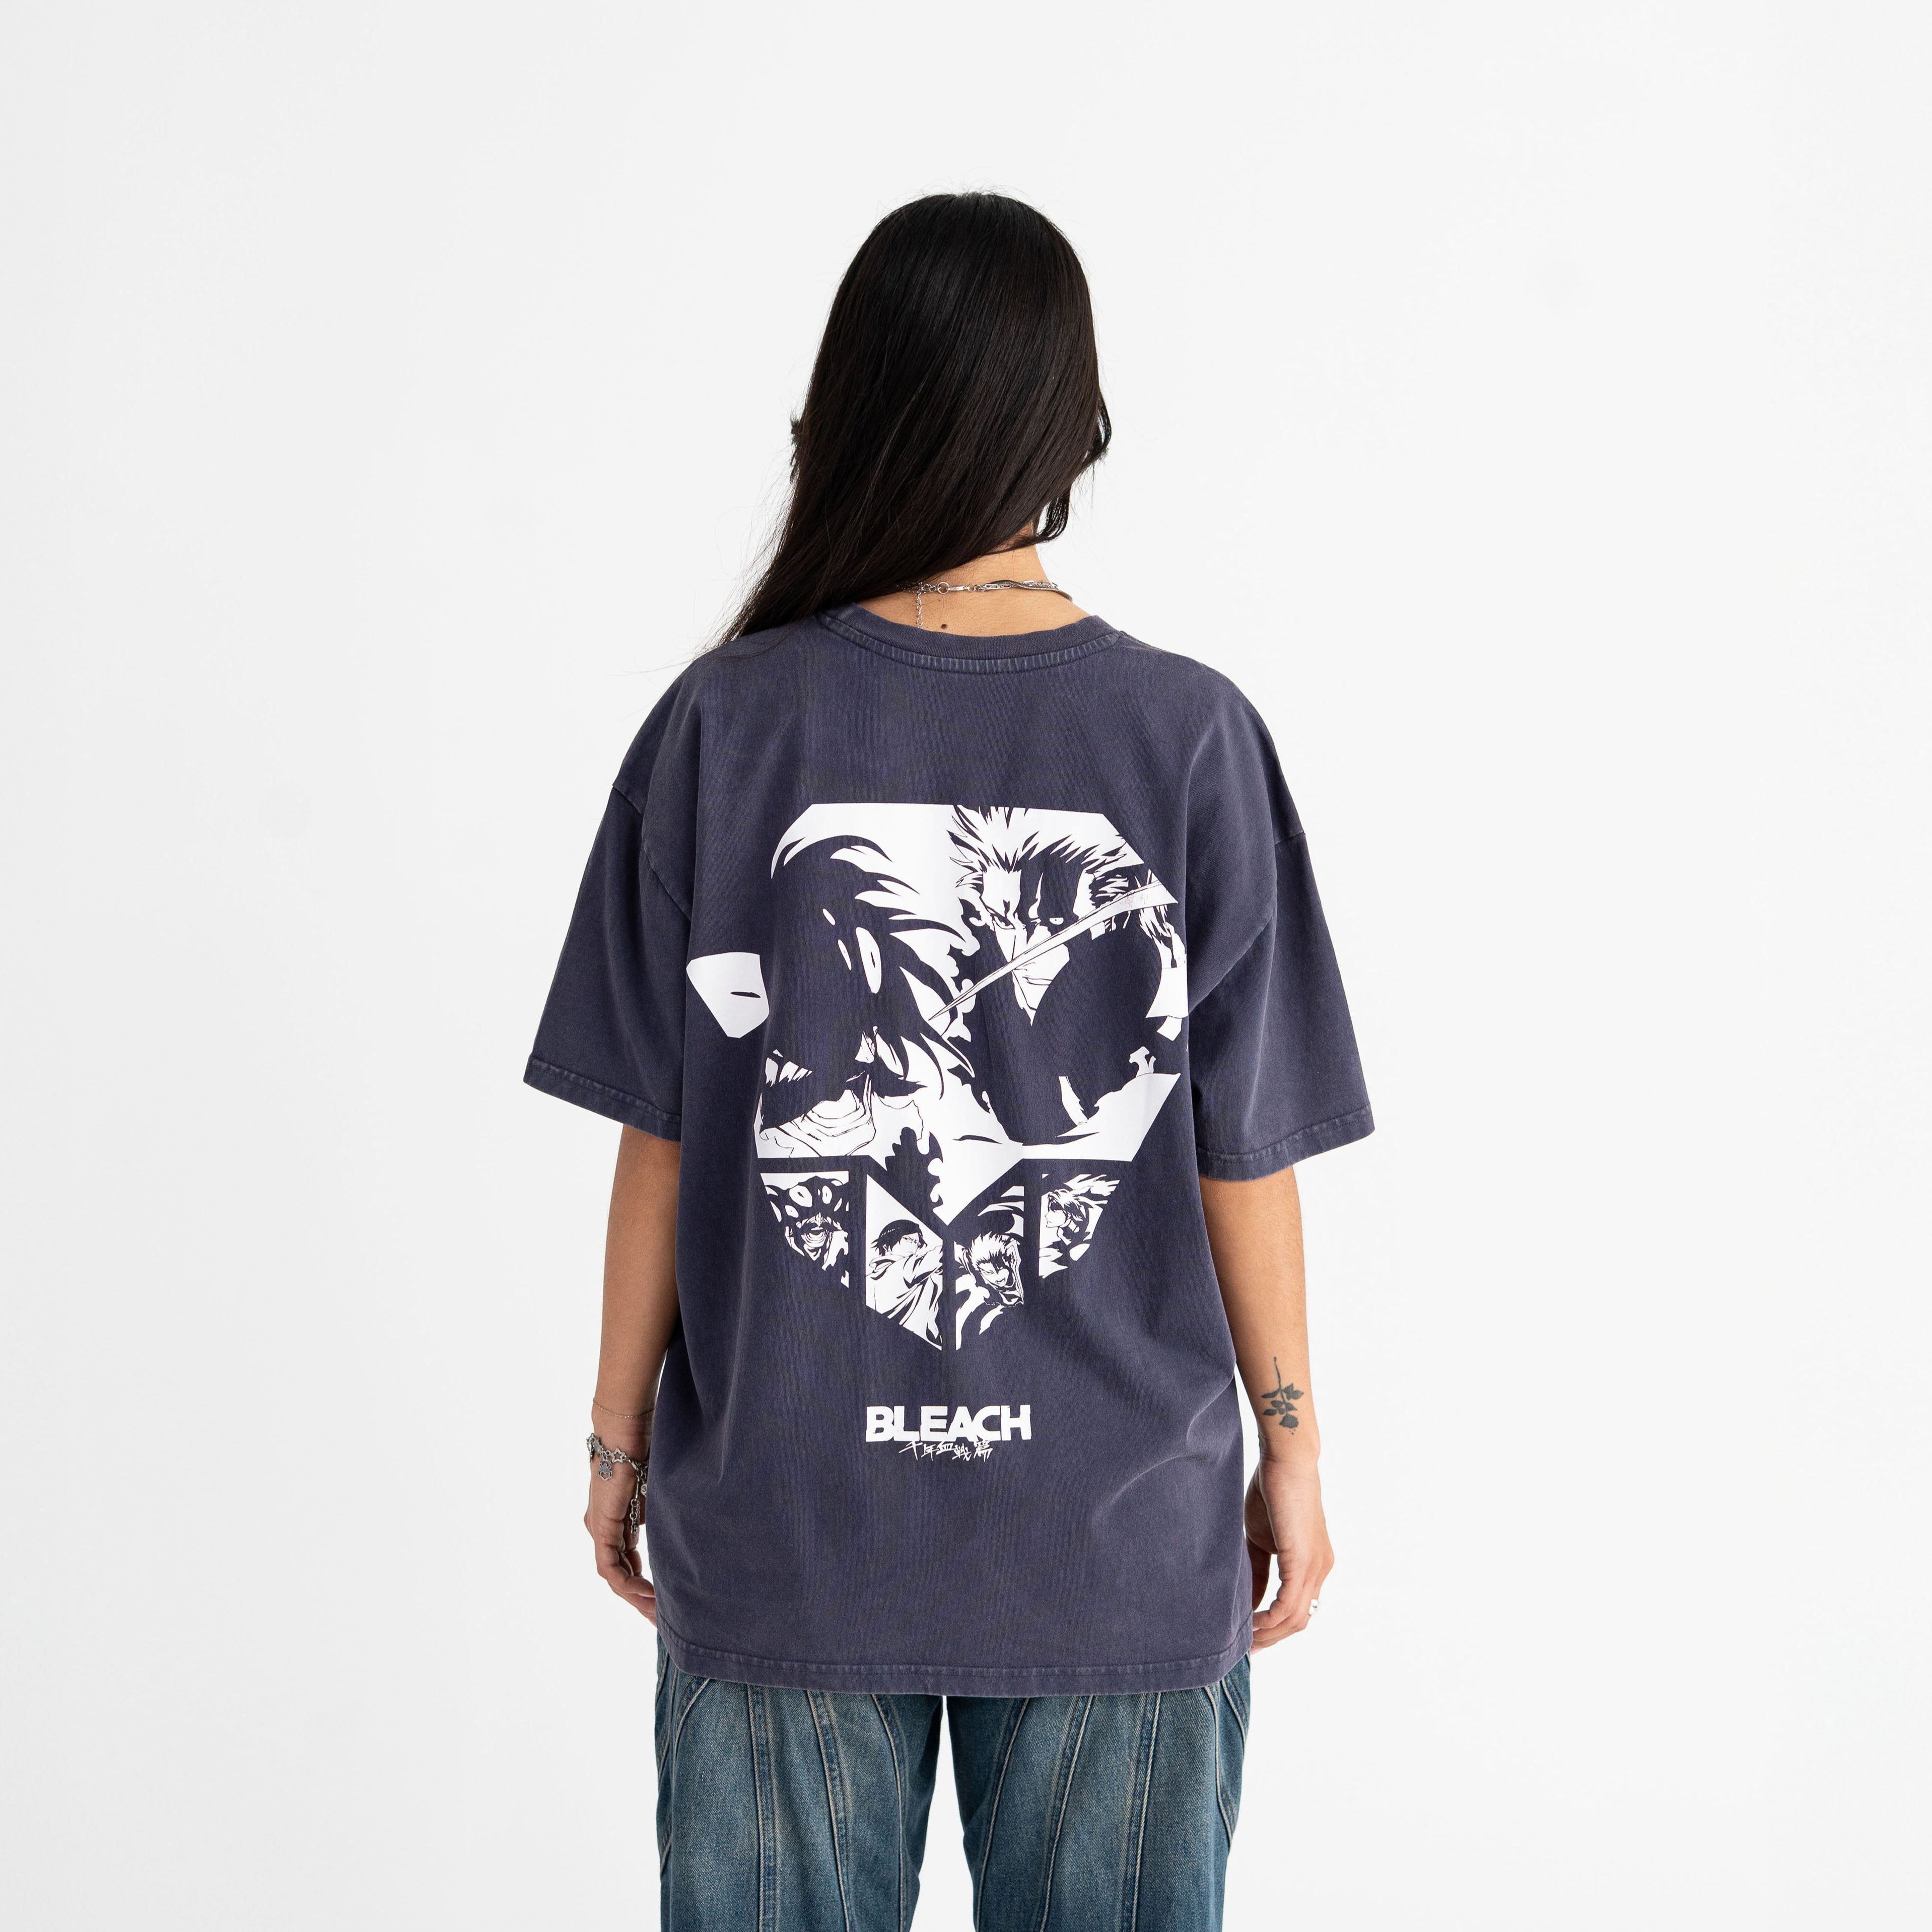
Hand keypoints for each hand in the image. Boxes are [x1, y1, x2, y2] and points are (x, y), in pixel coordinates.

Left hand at [586, 1441, 655, 1623]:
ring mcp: (600, 1528)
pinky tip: (646, 1593)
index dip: (644, 1584)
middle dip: (642, 1599)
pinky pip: (610, 1566)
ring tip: (658, 1613)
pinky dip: (626, 1583)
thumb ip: (663, 1514)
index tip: (666, 1600)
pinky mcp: (601, 1526)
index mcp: (617, 1520)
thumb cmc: (647, 1449)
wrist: (626, 1429)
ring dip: (635, 1597)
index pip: (628, 1562)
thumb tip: (688, 1529)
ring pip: (615, 1575)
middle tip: (663, 1620)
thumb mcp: (660, 1491)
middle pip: (621, 1574)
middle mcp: (604, 1528)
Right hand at [1245, 1460, 1332, 1648]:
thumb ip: (1259, 1572)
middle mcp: (1321, 1570)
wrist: (1286, 1459)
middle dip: (1272, 1638)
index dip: (1276, 1628)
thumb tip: (1250, 1604)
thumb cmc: (1273, 1491)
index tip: (1250, 1638)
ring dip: (1269, 1634)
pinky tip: (1251, 1623)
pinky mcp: (1302, 1560)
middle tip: (1244, 1649)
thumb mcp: (1261, 1539)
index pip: (1298, 1609)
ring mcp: (1315, 1566)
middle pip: (1300, 1621)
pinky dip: (1270, 1619)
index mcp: (1313, 1564)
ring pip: (1296, 1618)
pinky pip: (1289, 1604)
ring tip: (1243, 1640)